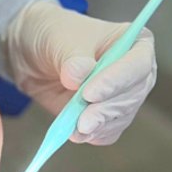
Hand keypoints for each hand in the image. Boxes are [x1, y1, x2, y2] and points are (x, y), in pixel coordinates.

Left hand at [3, 0, 156, 145]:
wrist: (34, 54)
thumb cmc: (55, 36)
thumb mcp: (60, 39)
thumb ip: (72, 58)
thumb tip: (79, 76)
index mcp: (135, 43)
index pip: (137, 65)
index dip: (116, 81)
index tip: (90, 93)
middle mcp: (135, 73)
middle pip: (132, 96)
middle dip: (105, 110)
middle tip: (83, 121)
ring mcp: (122, 96)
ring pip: (120, 117)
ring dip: (98, 125)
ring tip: (76, 129)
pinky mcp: (105, 116)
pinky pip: (107, 132)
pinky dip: (92, 135)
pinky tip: (76, 133)